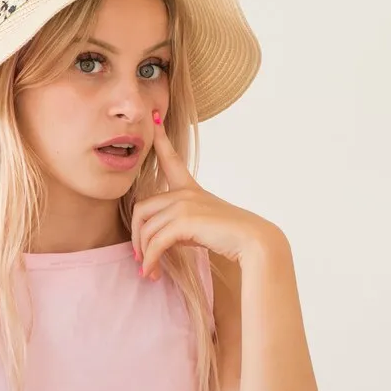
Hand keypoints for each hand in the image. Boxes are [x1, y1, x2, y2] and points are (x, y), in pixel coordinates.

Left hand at [131, 111, 282, 280]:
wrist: (254, 242)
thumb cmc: (231, 238)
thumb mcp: (202, 225)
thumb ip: (181, 224)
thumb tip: (158, 241)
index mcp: (190, 189)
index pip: (171, 159)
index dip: (160, 139)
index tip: (154, 118)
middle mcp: (185, 193)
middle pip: (141, 209)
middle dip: (136, 236)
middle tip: (139, 257)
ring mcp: (184, 205)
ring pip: (146, 228)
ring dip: (143, 253)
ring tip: (147, 270)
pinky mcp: (184, 221)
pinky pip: (155, 242)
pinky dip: (150, 260)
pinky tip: (151, 273)